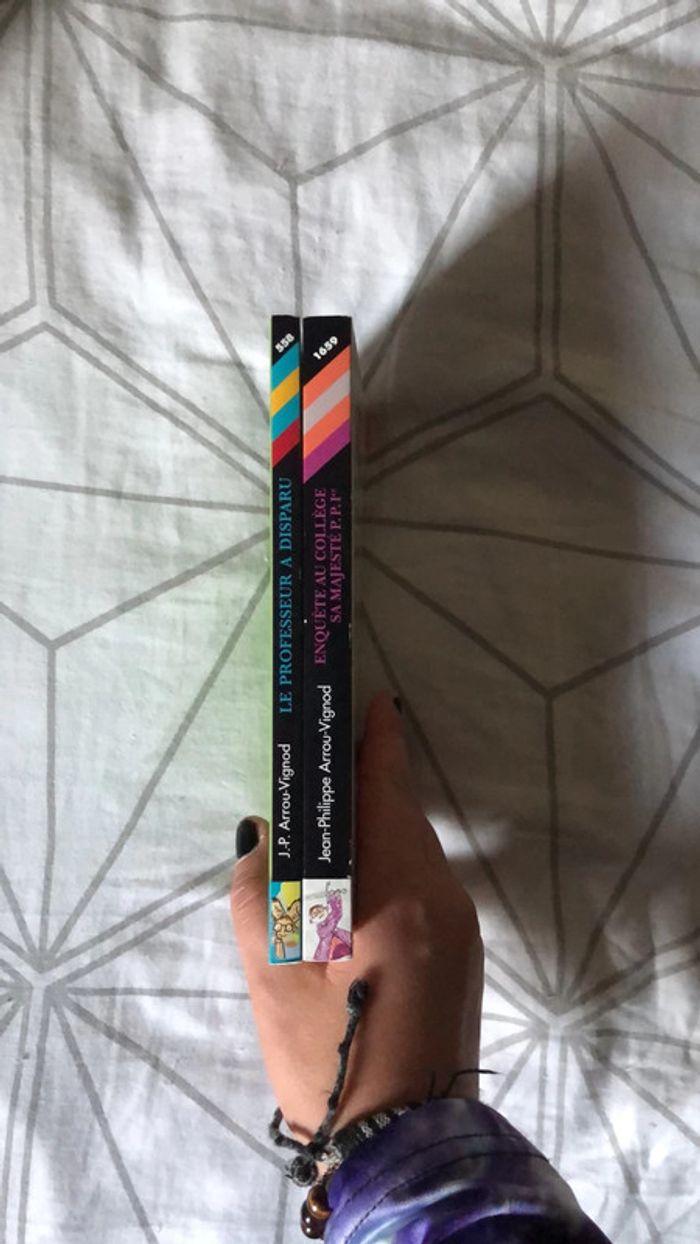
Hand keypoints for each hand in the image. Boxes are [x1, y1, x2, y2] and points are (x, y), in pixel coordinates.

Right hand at [230, 691, 482, 1139]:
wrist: (403, 1137)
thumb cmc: (326, 1056)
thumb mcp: (271, 977)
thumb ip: (257, 893)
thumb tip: (260, 835)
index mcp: (397, 896)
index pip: (384, 795)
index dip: (377, 744)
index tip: (372, 699)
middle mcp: (443, 898)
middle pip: (404, 815)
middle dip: (371, 782)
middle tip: (333, 755)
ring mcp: (461, 924)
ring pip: (418, 846)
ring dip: (382, 822)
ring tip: (336, 814)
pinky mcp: (465, 948)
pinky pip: (428, 878)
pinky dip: (396, 858)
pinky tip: (362, 872)